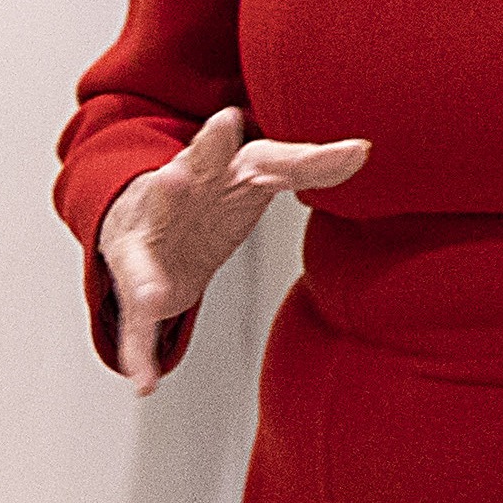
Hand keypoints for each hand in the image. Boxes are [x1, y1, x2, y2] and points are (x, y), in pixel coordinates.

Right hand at [96, 107, 369, 393]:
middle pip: (170, 192)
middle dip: (172, 186)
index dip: (220, 139)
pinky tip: (145, 382)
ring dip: (145, 279)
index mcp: (202, 171)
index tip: (228, 120)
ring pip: (141, 263)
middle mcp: (167, 203)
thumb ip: (310, 164)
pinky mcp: (138, 292)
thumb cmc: (215, 190)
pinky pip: (136, 325)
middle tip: (175, 178)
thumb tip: (365, 149)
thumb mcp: (261, 170)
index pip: (217, 151)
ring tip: (154, 298)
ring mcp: (147, 247)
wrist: (143, 218)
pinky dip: (140, 354)